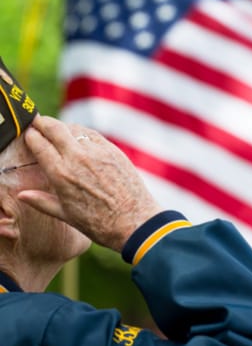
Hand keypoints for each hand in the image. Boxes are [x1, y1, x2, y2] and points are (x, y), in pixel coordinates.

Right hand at [17, 116, 161, 251]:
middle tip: (38, 122)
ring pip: (75, 128)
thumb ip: (42, 202)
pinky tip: (81, 138)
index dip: (31, 136)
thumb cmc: (99, 223)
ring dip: (64, 127)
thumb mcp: (66, 215)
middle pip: (54, 127)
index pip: (39, 143)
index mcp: (61, 173)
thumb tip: (22, 194)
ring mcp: (97, 152)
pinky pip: (93, 134)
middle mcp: (78, 157)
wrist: (135, 221)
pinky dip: (83, 133)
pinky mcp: (114, 151)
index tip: (29, 134)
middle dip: (42, 122)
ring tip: (59, 131)